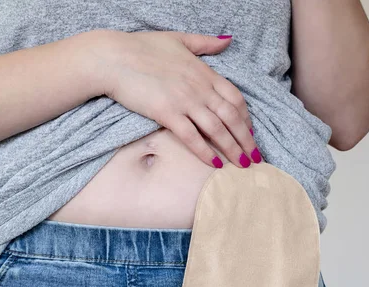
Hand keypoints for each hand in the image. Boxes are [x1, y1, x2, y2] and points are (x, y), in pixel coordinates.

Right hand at [83, 29, 260, 167]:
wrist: (113, 57)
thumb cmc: (142, 47)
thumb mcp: (179, 39)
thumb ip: (206, 43)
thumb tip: (228, 39)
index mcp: (204, 72)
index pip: (235, 98)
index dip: (246, 117)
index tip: (250, 132)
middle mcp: (199, 88)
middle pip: (231, 117)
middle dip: (246, 139)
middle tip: (255, 157)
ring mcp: (184, 101)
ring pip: (217, 129)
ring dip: (233, 149)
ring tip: (242, 165)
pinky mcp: (167, 114)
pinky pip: (192, 137)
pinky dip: (205, 151)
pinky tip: (215, 164)